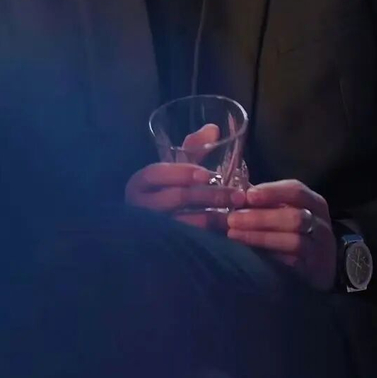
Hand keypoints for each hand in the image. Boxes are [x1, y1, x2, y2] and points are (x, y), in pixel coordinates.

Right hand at [126, 123, 246, 232]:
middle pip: (175, 199)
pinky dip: (209, 236)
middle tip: (236, 195)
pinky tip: (226, 232)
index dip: (181, 173)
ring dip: (213, 218)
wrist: (153, 228)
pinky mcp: (164, 248)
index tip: (207, 174)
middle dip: (208, 196)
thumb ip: (192, 148)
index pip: (156, 174)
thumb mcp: (175, 168)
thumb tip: (214, 129)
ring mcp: (151, 230)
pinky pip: (189, 242)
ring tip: (236, 214)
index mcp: (139, 183)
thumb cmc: (166, 190)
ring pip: (184, 224)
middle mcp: (140, 206)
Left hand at [226, 179, 335, 291]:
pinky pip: (293, 263)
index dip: (271, 191)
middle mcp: (320, 223)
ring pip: (294, 240)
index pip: (295, 190)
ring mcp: (320, 248)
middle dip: (260, 217)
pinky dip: (271, 256)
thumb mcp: (285, 212)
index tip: (248, 195)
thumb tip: (231, 195)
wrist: (323, 267)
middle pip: (294, 216)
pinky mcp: (315, 270)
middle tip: (232, 219)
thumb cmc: (297, 232)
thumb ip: (262, 203)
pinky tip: (252, 253)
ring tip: (235, 234)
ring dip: (261, 236)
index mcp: (313, 202)